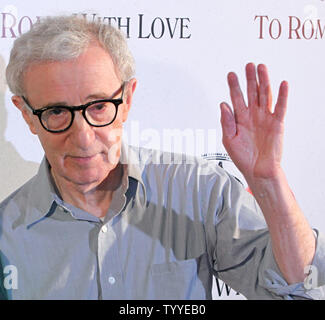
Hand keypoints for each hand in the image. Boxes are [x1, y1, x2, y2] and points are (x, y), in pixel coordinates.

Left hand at [220, 63, 288, 181]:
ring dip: (263, 81)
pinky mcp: (277, 123)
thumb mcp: (229, 140)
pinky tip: (282, 84)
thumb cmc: (243, 158)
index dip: (233, 86)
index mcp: (240, 119)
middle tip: (248, 65)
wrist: (258, 171)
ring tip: (261, 67)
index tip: (231, 74)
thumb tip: (223, 104)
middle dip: (249, 79)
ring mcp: (265, 118)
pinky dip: (282, 95)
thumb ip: (226, 122)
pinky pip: (280, 107)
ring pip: (265, 95)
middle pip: (251, 92)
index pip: (236, 98)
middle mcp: (252, 116)